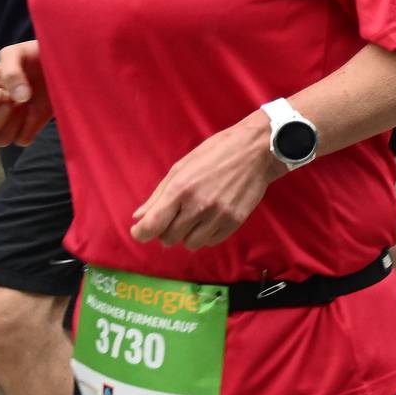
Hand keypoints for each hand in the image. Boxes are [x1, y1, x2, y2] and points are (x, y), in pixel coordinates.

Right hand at [0, 41, 48, 145]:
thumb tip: (18, 99)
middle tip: (13, 99)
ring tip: (25, 103)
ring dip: (14, 123)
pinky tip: (36, 110)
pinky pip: (23, 140)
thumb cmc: (30, 55)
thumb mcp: (15, 53)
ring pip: (1, 140)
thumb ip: (11, 71)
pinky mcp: (30, 127)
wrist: (58, 61)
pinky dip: (30, 128)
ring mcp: (10, 122)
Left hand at [131, 110, 285, 248]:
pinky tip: (209, 219)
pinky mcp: (235, 221)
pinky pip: (211, 241)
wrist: (256, 151)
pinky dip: (205, 235)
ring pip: (190, 243)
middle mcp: (198, 206)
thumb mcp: (181, 167)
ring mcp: (218, 215)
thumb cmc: (215, 153)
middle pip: (168, 238)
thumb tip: (138, 217)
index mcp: (180, 189)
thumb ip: (158, 195)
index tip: (140, 230)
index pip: (151, 226)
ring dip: (186, 234)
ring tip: (194, 218)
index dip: (141, 232)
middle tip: (174, 216)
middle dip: (166, 230)